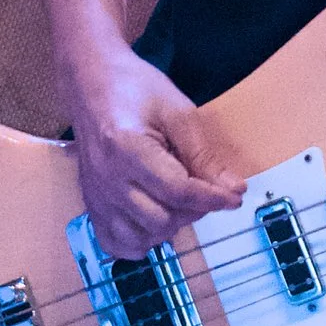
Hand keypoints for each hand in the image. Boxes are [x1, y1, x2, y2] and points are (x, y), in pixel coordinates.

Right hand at [63, 47, 245, 260]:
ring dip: (169, 227)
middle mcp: (106, 180)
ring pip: (140, 237)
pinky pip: (114, 242)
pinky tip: (155, 220)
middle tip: (205, 189)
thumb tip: (233, 189)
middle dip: (194, 210)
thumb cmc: (136, 89)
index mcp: (126, 150)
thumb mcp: (179, 112)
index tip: (235, 196)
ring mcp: (95, 196)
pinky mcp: (90, 204)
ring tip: (180, 201)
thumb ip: (204, 154)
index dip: (213, 198)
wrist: (90, 82)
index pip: (178, 191)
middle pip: (161, 219)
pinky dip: (139, 241)